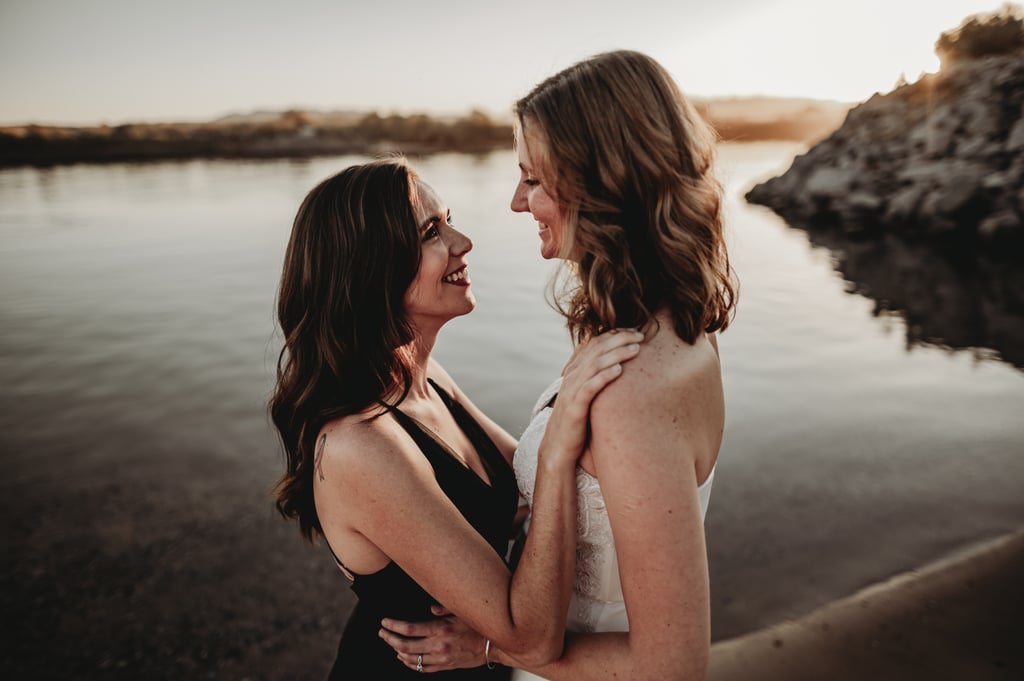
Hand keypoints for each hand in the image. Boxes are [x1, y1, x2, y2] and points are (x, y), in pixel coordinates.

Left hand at [380, 605, 486, 671]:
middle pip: (405, 645)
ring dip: (398, 651)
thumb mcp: (461, 611)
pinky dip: (410, 664)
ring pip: (411, 658)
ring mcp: (440, 658)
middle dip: (390, 639)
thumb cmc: (478, 626)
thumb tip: (430, 609)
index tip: (385, 623)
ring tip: (392, 644)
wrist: (493, 645)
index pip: (409, 629)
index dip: (393, 626)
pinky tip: (405, 658)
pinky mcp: (445, 666)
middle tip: (383, 633)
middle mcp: (438, 645)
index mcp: (440, 629)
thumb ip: (443, 609)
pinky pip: (422, 668)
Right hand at [541, 329, 643, 465]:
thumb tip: (617, 367)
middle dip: (619, 339)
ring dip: (616, 354)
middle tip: (640, 335)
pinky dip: (604, 377)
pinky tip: (619, 370)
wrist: (557, 447)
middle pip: (596, 348)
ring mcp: (572, 391)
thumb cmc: (577, 421)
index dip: (614, 334)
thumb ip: (595, 378)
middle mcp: (572, 376)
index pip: (594, 342)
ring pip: (595, 364)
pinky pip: (589, 388)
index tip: (634, 331)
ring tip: (636, 349)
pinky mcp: (574, 408)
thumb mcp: (585, 394)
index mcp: (575, 370)